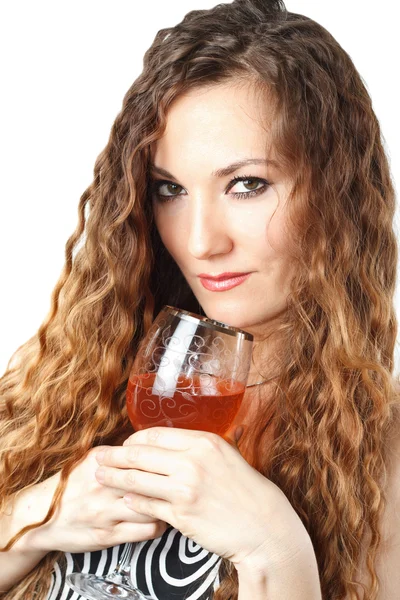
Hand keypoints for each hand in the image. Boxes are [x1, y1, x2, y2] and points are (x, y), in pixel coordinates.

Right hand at [10, 447, 167, 554]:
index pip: (142, 454)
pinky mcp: (107, 535)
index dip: (162, 458)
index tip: (173, 460)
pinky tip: (161, 520)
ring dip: (167, 504)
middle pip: (149, 478)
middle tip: (180, 480)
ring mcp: (105, 511)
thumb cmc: (70, 486)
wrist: (38, 517)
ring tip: (172, 501)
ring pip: (151, 505)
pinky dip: (159, 525)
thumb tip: (149, 443)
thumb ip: (117, 454)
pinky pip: (145, 530)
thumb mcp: (90, 460)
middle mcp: (103, 483)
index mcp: (100, 460)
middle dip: (169, 480)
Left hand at [94, 426, 307, 568]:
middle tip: (98, 456)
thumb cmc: (246, 489)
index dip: (134, 439)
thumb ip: (198, 446)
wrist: (263, 525)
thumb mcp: (226, 455)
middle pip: (140, 454)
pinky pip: (147, 506)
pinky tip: (124, 499)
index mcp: (203, 442)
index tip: (125, 443)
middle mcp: (191, 462)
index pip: (155, 435)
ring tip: (99, 477)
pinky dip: (132, 502)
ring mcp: (184, 489)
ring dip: (114, 478)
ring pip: (137, 480)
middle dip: (115, 455)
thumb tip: (170, 443)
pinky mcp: (180, 515)